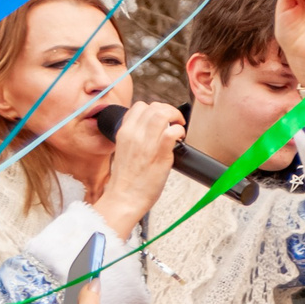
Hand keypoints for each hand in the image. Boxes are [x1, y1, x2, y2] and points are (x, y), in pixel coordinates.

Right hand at [93, 101, 182, 234]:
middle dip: (169, 110)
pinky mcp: (160, 155)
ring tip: (179, 127)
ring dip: (175, 117)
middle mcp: (134, 134)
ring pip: (162, 114)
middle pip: (154, 107)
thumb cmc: (127, 179)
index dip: (155, 109)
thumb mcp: (124, 150)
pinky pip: (172, 132)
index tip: (162, 118)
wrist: (125, 197)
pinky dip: (179, 131)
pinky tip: (180, 138)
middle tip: (175, 121)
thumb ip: (135, 137)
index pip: (140, 106)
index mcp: (124, 132)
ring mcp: (147, 144)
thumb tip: (151, 130)